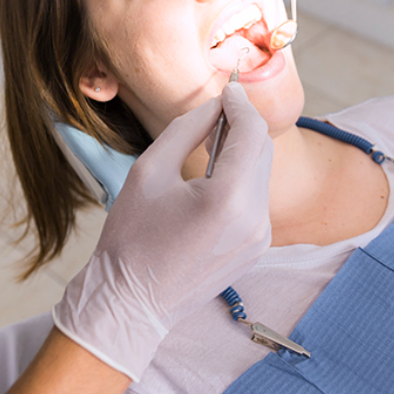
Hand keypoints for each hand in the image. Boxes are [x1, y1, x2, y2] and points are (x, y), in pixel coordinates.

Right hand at [54, 84, 272, 379]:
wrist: (131, 303)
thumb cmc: (131, 238)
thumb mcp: (148, 171)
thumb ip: (186, 129)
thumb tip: (214, 106)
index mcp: (227, 199)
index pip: (252, 132)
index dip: (241, 104)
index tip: (226, 89)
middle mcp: (254, 218)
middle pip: (262, 151)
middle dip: (243, 125)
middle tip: (215, 111)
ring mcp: (260, 237)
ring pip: (261, 174)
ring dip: (242, 152)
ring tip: (209, 145)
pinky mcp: (257, 248)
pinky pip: (257, 199)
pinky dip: (241, 180)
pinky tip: (213, 179)